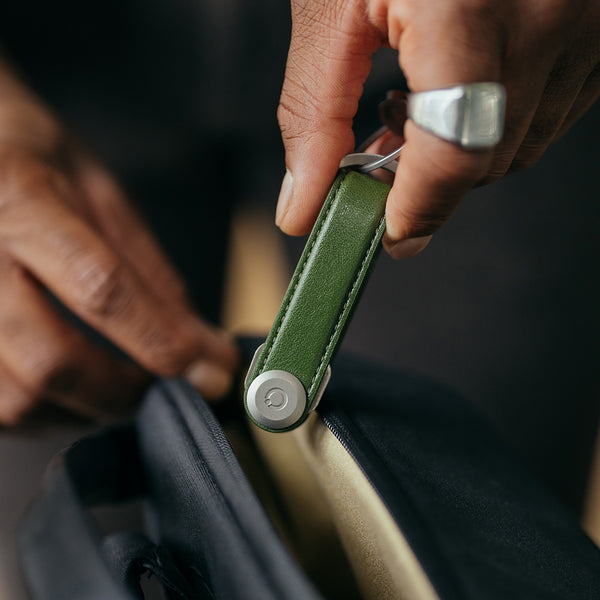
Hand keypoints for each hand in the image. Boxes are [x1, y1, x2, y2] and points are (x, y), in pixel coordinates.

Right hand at [0, 60, 238, 423]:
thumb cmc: (29, 155)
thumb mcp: (98, 189)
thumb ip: (146, 266)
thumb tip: (198, 340)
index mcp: (20, 197)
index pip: (101, 288)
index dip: (165, 342)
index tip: (212, 372)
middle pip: (52, 362)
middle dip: (126, 391)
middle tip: (163, 386)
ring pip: (14, 400)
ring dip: (82, 409)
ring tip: (114, 384)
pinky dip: (40, 411)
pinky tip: (63, 387)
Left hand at [276, 0, 599, 256]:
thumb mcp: (331, 3)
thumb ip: (314, 112)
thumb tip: (301, 202)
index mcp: (471, 6)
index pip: (456, 152)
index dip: (418, 209)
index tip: (388, 233)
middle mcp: (550, 14)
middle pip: (484, 160)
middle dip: (425, 178)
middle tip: (377, 157)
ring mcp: (589, 23)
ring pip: (520, 143)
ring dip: (460, 149)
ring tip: (412, 103)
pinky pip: (551, 107)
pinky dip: (498, 118)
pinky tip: (461, 81)